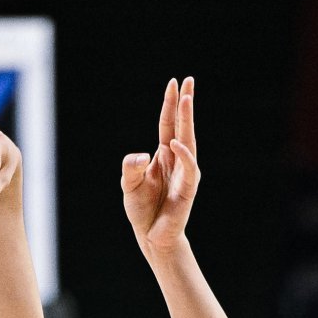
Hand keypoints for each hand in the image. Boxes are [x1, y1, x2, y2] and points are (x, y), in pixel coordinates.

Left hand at [121, 77, 199, 260]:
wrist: (152, 236)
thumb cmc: (142, 209)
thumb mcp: (129, 184)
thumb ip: (130, 167)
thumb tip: (142, 156)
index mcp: (163, 155)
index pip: (168, 124)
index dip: (171, 104)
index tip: (174, 83)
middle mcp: (177, 160)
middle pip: (182, 126)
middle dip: (186, 103)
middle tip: (189, 80)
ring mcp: (185, 173)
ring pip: (189, 141)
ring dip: (188, 120)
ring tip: (186, 99)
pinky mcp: (188, 189)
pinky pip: (189, 168)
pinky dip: (183, 155)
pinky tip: (174, 143)